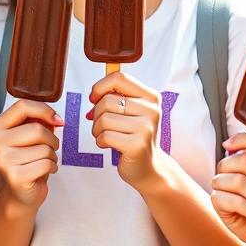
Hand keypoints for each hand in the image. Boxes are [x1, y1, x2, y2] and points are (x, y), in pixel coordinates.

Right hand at [0, 100, 61, 208]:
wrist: (22, 192)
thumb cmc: (29, 159)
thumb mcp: (31, 136)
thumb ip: (39, 121)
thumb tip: (55, 119)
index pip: (22, 106)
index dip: (44, 110)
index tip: (56, 120)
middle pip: (37, 129)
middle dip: (52, 139)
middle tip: (51, 147)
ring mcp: (3, 160)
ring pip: (44, 148)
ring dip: (53, 155)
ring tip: (45, 161)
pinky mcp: (15, 177)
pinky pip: (46, 164)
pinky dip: (53, 167)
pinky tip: (45, 171)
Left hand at [86, 72, 161, 188]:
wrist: (149, 168)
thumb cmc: (134, 137)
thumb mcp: (130, 112)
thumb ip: (115, 97)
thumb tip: (94, 95)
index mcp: (151, 97)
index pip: (119, 78)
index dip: (100, 87)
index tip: (95, 98)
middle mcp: (152, 110)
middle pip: (107, 100)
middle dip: (96, 114)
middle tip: (104, 125)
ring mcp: (146, 128)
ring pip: (103, 119)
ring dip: (97, 129)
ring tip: (108, 136)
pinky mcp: (137, 145)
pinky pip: (105, 136)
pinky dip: (100, 141)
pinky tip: (110, 145)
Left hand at [210, 132, 245, 245]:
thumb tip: (229, 147)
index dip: (244, 138)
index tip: (227, 145)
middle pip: (245, 160)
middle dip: (224, 166)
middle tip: (222, 178)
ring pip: (237, 180)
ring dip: (220, 184)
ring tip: (223, 192)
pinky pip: (233, 200)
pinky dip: (222, 201)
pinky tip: (232, 208)